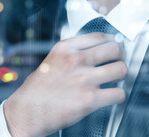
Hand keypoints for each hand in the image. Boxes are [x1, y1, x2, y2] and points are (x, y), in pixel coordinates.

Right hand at [4, 32, 127, 136]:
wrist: (26, 112)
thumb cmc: (36, 89)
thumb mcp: (50, 61)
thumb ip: (70, 55)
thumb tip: (92, 53)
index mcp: (64, 49)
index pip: (98, 36)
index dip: (111, 40)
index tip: (115, 44)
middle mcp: (75, 60)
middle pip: (114, 49)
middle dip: (120, 55)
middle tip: (119, 60)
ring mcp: (84, 79)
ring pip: (121, 69)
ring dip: (122, 75)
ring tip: (117, 79)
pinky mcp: (89, 99)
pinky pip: (118, 94)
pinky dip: (118, 96)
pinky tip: (111, 96)